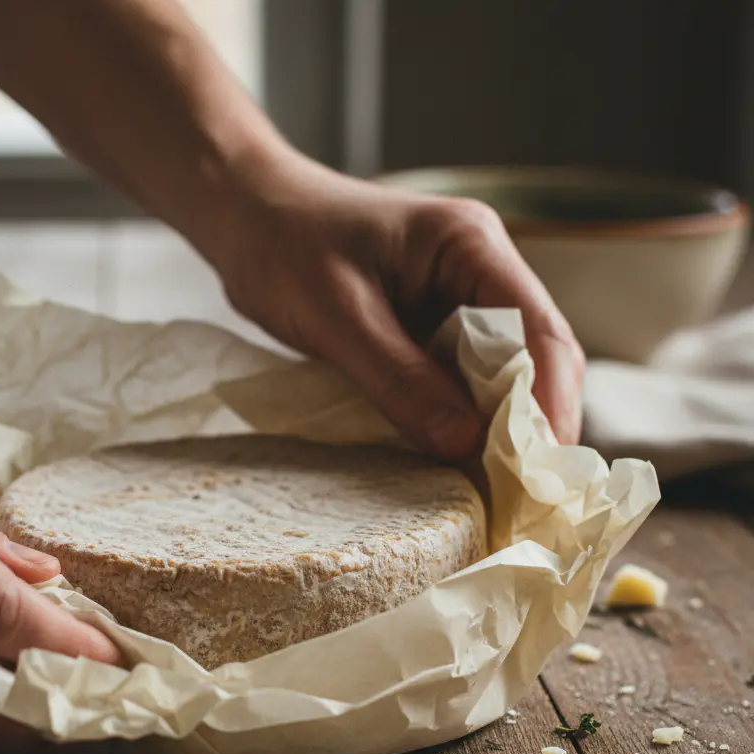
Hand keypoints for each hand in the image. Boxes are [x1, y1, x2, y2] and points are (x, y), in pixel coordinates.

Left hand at [211, 154, 584, 459]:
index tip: (544, 469)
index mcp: (470, 246)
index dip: (551, 402)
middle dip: (530, 424)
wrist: (243, 217)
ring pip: (495, 375)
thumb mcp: (338, 316)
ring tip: (494, 491)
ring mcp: (452, 301)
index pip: (541, 330)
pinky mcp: (424, 329)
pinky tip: (449, 460)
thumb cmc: (284, 246)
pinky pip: (454, 380)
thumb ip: (400, 378)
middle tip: (524, 496)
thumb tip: (464, 442)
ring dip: (494, 429)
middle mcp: (476, 272)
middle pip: (532, 356)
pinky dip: (455, 420)